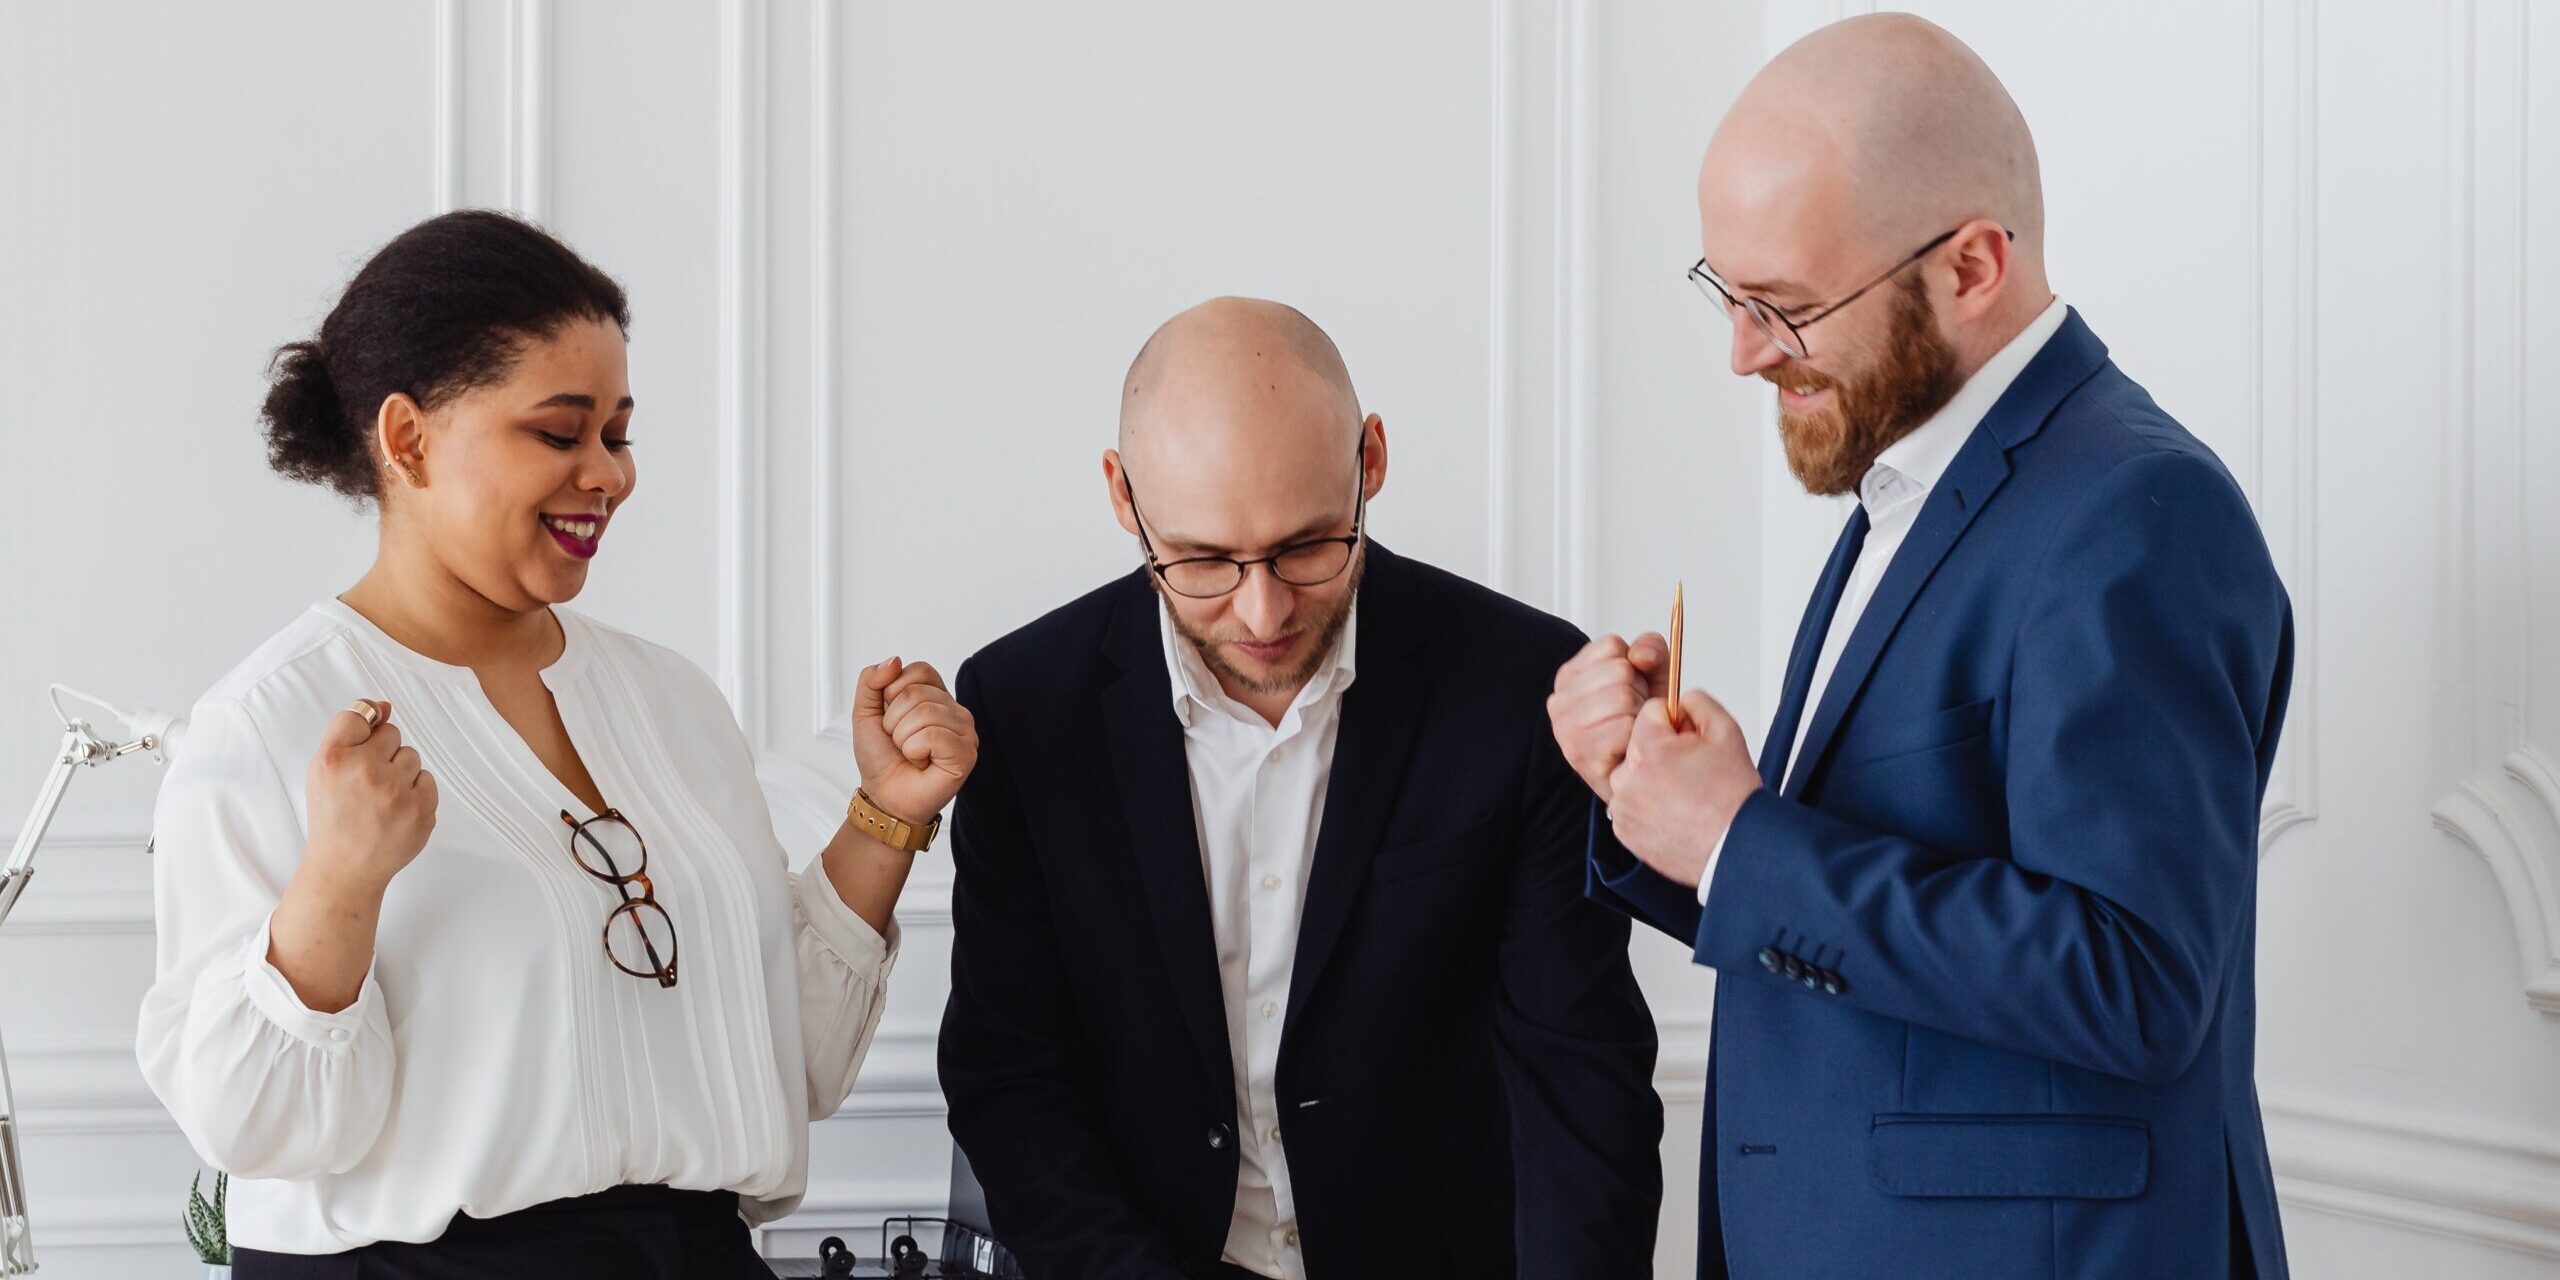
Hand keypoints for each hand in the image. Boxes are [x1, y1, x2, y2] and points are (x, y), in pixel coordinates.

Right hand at [302, 699, 437, 891]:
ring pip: (412, 756)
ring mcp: (396, 793)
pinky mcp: (421, 810)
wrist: (345, 868)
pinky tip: (395, 811)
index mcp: (333, 760)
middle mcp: (364, 772)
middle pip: (392, 733)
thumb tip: (385, 704)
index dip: (362, 731)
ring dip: (401, 773)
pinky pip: (428, 780)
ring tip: (380, 799)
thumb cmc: (334, 816)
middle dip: (382, 754)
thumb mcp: (325, 771)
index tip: (358, 750)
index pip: (359, 714)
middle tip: (366, 784)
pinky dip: (415, 793)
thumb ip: (351, 732)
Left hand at [850, 657, 978, 830]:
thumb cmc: (881, 757)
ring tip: (911, 754)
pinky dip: (915, 751)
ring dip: (903, 739)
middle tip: (900, 742)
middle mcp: (955, 710)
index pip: (920, 670)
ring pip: (925, 714)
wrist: (884, 796)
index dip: (893, 692)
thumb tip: (894, 660)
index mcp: (936, 696)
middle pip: (917, 694)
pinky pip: (934, 736)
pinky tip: (922, 762)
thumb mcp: (865, 712)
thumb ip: (871, 680)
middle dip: (894, 721)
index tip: (891, 718)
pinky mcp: (967, 754)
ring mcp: (965, 732)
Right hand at [1547, 632, 1668, 802]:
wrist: (1638, 777)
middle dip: (1639, 692)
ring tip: (1632, 731)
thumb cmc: (1640, 724)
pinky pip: (1624, 727)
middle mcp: (1559, 700)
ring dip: (1639, 715)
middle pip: (1620, 671)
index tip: (1631, 688)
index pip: (1612, 646)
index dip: (1633, 666)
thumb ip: (1650, 650)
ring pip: (1623, 697)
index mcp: (1570, 675)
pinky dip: (1637, 736)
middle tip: (1634, 715)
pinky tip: (1630, 747)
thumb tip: (1641, 656)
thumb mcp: (1651, 677)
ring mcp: (1566, 728)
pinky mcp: (1580, 753)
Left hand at [1604, 689, 1757, 887]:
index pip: (1650, 712)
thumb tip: (1679, 700)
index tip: (1691, 742)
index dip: (1677, 724)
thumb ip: (1698, 701)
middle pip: (1639, 743)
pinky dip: (1647, 805)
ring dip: (1652, 777)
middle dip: (1662, 751)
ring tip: (1684, 794)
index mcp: (1647, 749)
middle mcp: (1626, 778)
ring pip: (1632, 774)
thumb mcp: (1726, 731)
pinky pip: (1630, 804)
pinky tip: (1673, 812)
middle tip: (1692, 771)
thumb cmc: (1732, 796)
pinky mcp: (1623, 830)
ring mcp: (1623, 807)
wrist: (1735, 847)